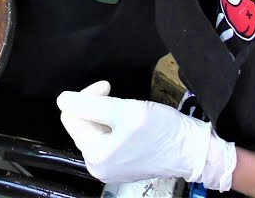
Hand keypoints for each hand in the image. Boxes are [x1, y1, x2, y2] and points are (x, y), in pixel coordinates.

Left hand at [57, 81, 236, 190]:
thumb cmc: (161, 130)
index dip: (86, 96)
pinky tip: (132, 124)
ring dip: (107, 115)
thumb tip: (62, 100)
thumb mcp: (124, 110)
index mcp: (95, 155)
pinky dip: (115, 126)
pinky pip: (107, 139)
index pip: (71, 116)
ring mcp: (109, 168)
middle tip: (118, 97)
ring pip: (94, 130)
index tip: (107, 87)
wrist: (193, 150)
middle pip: (81, 124)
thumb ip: (90, 104)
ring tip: (128, 112)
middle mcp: (97, 166)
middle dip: (97, 106)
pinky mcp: (121, 165)